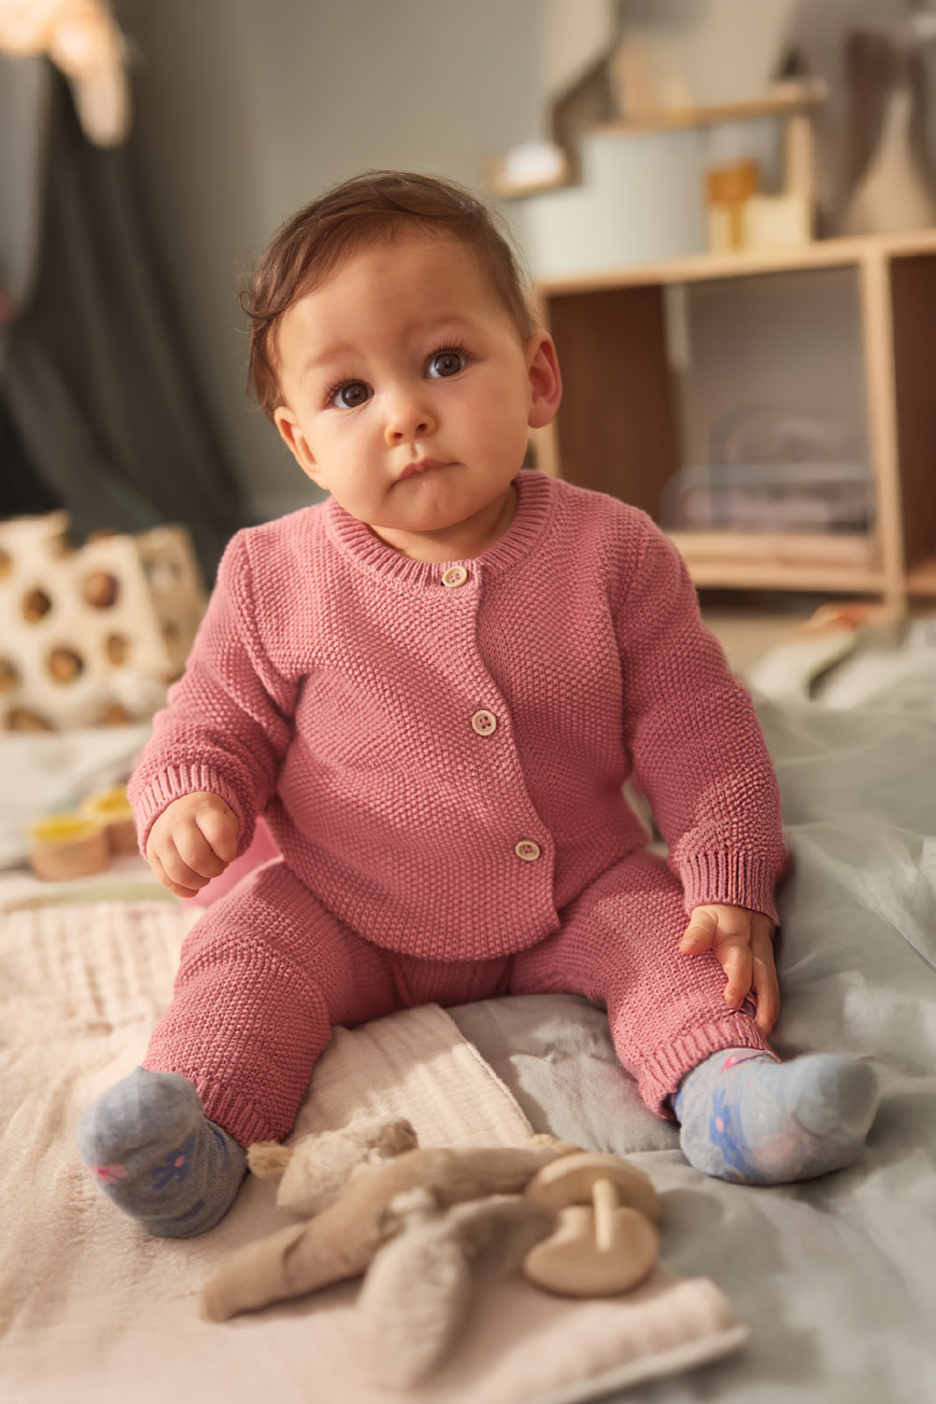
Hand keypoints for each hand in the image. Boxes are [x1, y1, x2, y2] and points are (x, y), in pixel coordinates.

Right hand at [145, 792, 237, 897]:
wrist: (178, 807)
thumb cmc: (208, 818)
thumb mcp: (225, 816)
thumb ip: (228, 837)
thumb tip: (220, 862)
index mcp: (201, 810)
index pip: (219, 835)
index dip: (229, 852)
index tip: (229, 854)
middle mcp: (177, 822)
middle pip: (196, 857)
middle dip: (214, 870)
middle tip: (219, 867)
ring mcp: (161, 838)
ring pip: (180, 873)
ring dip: (199, 882)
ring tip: (206, 876)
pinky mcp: (152, 854)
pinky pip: (166, 880)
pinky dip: (184, 890)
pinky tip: (194, 887)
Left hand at [679, 904, 778, 1034]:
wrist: (738, 894)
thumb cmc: (715, 911)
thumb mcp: (703, 916)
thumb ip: (696, 931)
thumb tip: (686, 947)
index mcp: (737, 937)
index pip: (740, 961)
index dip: (738, 982)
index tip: (731, 1001)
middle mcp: (755, 947)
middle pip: (764, 978)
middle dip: (764, 1006)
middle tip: (758, 1031)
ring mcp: (765, 953)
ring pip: (772, 982)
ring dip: (770, 1007)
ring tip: (763, 1032)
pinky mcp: (768, 958)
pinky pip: (772, 982)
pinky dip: (770, 1002)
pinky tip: (763, 1020)